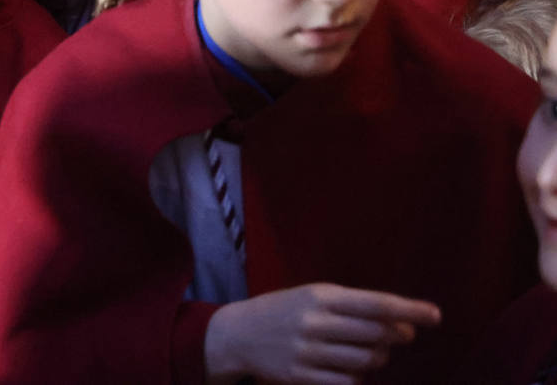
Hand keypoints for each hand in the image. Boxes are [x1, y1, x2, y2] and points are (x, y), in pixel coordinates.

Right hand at [204, 284, 441, 384]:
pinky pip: (346, 383)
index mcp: (319, 296)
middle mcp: (313, 322)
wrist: (237, 334)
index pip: (374, 304)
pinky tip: (350, 368)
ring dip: (377, 358)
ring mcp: (306, 352)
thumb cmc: (285, 311)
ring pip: (365, 361)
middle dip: (396, 336)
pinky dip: (357, 378)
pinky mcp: (300, 376)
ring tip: (371, 350)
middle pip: (376, 335)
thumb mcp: (313, 296)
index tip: (436, 315)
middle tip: (401, 335)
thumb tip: (404, 324)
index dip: (409, 310)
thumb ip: (353, 307)